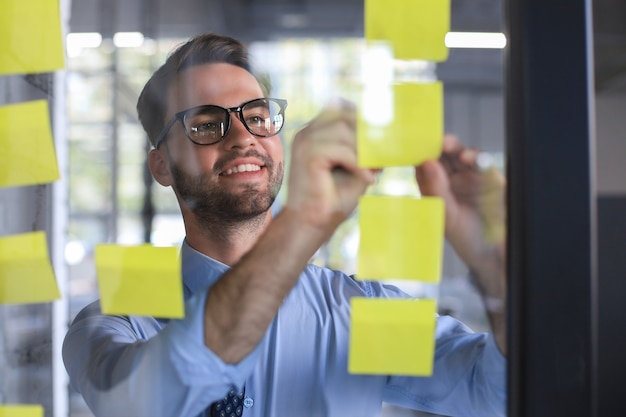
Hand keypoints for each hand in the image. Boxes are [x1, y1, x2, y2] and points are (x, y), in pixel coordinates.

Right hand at [286, 100, 375, 232]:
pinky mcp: (308, 155)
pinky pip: (341, 151)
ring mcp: (305, 141)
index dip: (365, 119)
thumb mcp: (357, 168)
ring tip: (376, 170)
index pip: (342, 108)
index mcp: (316, 131)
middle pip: (344, 116)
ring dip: (364, 151)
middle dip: (368, 135)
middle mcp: (308, 132)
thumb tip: (391, 137)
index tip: (386, 136)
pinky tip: (368, 180)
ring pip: (343, 131)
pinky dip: (359, 164)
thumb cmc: (333, 198)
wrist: (311, 223)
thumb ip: (368, 150)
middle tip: (385, 156)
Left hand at [415, 134, 504, 272]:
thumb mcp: (445, 215)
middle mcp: (451, 179)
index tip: (411, 143)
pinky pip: (482, 161)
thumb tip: (427, 162)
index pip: (423, 165)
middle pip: (441, 155)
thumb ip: (436, 189)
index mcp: (434, 187)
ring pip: (460, 154)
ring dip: (453, 146)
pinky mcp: (489, 177)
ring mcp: (470, 176)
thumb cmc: (466, 236)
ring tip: (447, 145)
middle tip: (430, 140)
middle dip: (435, 145)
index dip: (417, 153)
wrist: (494, 252)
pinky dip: (475, 156)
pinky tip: (468, 157)